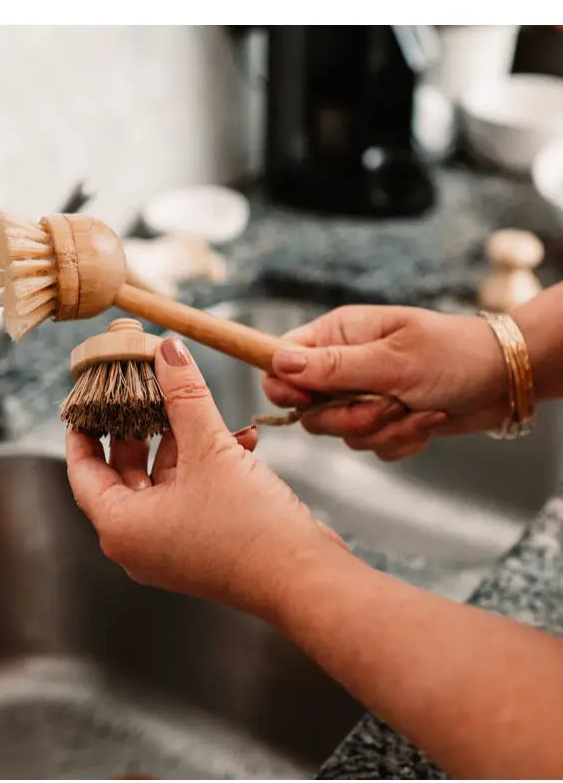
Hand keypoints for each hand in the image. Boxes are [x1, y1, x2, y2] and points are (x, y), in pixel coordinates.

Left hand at [66, 337, 346, 618]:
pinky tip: (241, 438)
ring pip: (162, 480)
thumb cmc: (249, 527)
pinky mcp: (200, 546)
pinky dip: (207, 466)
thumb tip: (168, 352)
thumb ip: (185, 396)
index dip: (81, 431)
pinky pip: (189, 494)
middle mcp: (138, 542)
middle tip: (142, 390)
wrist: (304, 578)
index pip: (83, 470)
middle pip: (124, 472)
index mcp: (122, 526)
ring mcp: (170, 547)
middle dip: (139, 428)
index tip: (84, 402)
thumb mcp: (211, 449)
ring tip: (203, 408)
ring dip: (184, 442)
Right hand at [262, 305, 508, 460]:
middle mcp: (343, 365)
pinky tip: (425, 420)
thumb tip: (279, 364)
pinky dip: (400, 440)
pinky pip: (371, 446)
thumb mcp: (392, 360)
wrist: (504, 378)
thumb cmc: (453, 354)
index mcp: (338, 336)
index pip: (282, 362)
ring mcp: (361, 395)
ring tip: (416, 408)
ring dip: (383, 429)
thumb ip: (333, 367)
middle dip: (349, 417)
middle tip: (386, 406)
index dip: (285, 387)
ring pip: (342, 433)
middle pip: (308, 409)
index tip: (306, 401)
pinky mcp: (382, 420)